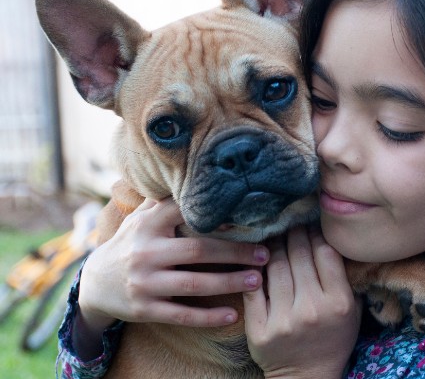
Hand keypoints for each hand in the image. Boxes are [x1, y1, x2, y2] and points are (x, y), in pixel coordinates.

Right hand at [74, 197, 268, 357]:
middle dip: (235, 252)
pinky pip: (182, 314)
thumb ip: (165, 200)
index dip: (218, 215)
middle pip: (199, 250)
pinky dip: (208, 317)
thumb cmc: (129, 244)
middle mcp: (145, 252)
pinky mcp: (145, 309)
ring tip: (257, 281)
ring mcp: (144, 282)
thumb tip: (195, 171)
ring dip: (230, 283)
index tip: (250, 218)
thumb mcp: (140, 219)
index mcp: (148, 225)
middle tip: (266, 254)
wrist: (94, 285)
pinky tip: (233, 316)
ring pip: (194, 284)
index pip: (186, 213)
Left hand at [244, 226, 360, 378]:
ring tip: (275, 236)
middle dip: (294, 233)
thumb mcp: (353, 311)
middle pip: (298, 255)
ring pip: (275, 266)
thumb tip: (335, 238)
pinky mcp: (259, 330)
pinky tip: (257, 259)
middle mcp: (311, 309)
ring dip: (274, 245)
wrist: (307, 377)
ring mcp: (283, 320)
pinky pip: (253, 289)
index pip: (325, 253)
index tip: (311, 225)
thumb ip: (348, 278)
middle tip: (290, 223)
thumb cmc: (333, 339)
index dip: (316, 233)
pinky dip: (254, 270)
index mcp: (339, 303)